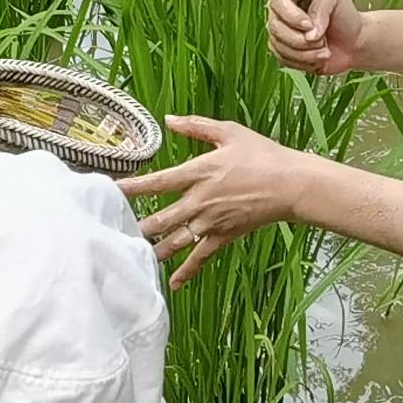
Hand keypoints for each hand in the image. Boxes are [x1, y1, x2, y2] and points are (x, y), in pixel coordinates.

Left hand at [124, 116, 315, 283]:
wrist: (291, 184)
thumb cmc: (262, 155)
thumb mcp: (229, 132)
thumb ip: (196, 126)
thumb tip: (168, 119)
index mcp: (199, 172)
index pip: (158, 182)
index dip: (133, 187)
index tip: (112, 191)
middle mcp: (200, 200)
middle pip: (161, 218)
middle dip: (137, 226)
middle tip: (115, 231)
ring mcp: (212, 222)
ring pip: (176, 241)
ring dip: (154, 250)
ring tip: (133, 256)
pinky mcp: (224, 236)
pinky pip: (201, 257)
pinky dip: (186, 271)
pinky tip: (172, 282)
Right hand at [269, 0, 369, 75]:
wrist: (353, 42)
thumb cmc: (344, 14)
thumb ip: (321, 6)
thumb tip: (309, 34)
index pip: (277, 0)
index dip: (290, 15)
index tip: (309, 25)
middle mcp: (281, 12)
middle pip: (275, 26)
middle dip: (300, 39)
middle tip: (322, 40)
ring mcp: (281, 32)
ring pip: (279, 46)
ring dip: (305, 53)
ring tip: (324, 49)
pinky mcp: (284, 51)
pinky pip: (283, 60)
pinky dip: (304, 62)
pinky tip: (318, 57)